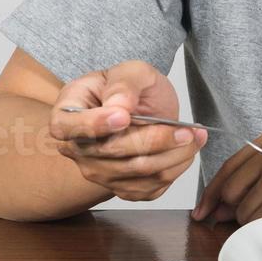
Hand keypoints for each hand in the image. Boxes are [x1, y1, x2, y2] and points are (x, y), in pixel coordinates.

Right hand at [49, 60, 206, 201]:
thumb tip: (118, 107)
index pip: (68, 127)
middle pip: (112, 152)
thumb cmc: (131, 88)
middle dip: (156, 140)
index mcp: (67, 113)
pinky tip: (185, 152)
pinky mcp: (121, 188)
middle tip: (188, 129)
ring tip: (194, 136)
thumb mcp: (131, 72)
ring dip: (173, 156)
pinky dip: (174, 170)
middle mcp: (77, 148)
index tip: (124, 117)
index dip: (95, 125)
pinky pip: (149, 188)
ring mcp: (98, 172)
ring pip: (136, 172)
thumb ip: (123, 85)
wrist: (144, 108)